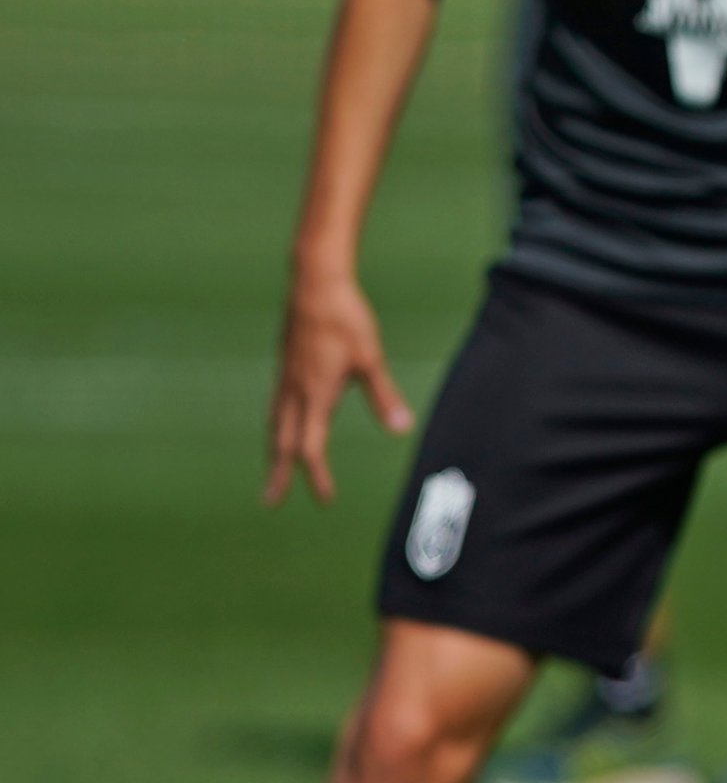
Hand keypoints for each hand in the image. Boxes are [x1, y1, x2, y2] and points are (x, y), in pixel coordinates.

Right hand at [264, 271, 411, 505]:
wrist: (313, 281)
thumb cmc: (345, 318)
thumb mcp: (370, 358)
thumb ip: (383, 396)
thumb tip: (401, 428)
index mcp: (314, 394)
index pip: (310, 447)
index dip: (316, 475)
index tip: (324, 498)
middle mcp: (294, 389)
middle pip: (281, 440)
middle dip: (278, 472)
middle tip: (270, 500)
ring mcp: (285, 375)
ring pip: (274, 421)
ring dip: (273, 447)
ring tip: (273, 465)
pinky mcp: (285, 362)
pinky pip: (275, 402)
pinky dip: (275, 422)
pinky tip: (281, 420)